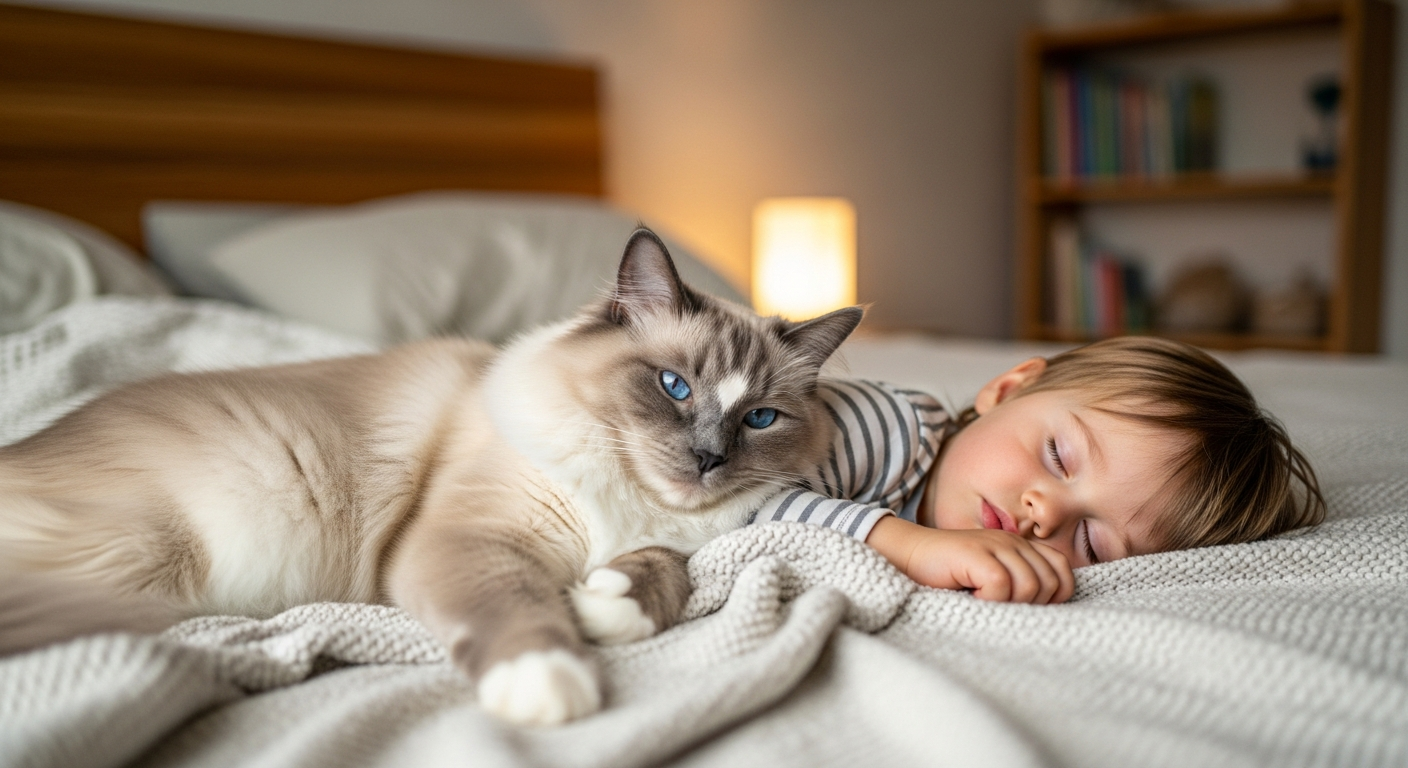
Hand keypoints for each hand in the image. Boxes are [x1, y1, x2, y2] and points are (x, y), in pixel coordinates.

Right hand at [866, 516, 1073, 603]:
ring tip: (983, 605)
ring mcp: (995, 545)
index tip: (1025, 609)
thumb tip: (1044, 617)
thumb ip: (1015, 587)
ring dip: (1008, 605)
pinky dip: (989, 601)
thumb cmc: (945, 577)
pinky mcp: (976, 553)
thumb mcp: (987, 581)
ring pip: (1030, 586)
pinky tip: (971, 600)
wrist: (905, 555)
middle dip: (1031, 606)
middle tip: (1000, 610)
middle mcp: (1012, 542)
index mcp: (1019, 547)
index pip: (1062, 572)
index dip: (1054, 597)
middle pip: (1050, 583)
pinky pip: (1001, 585)